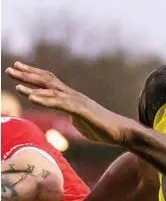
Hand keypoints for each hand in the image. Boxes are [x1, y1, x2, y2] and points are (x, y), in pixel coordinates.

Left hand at [5, 63, 132, 145]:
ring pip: (51, 90)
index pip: (50, 82)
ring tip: (16, 83)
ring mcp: (77, 101)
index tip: (19, 69)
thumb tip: (69, 117)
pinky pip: (60, 103)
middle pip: (47, 80)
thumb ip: (73, 116)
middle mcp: (72, 95)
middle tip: (10, 69)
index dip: (34, 75)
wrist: (120, 132)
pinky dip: (45, 100)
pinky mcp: (81, 110)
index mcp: (72, 98)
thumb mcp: (82, 122)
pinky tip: (32, 98)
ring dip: (32, 86)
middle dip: (27, 75)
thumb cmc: (103, 129)